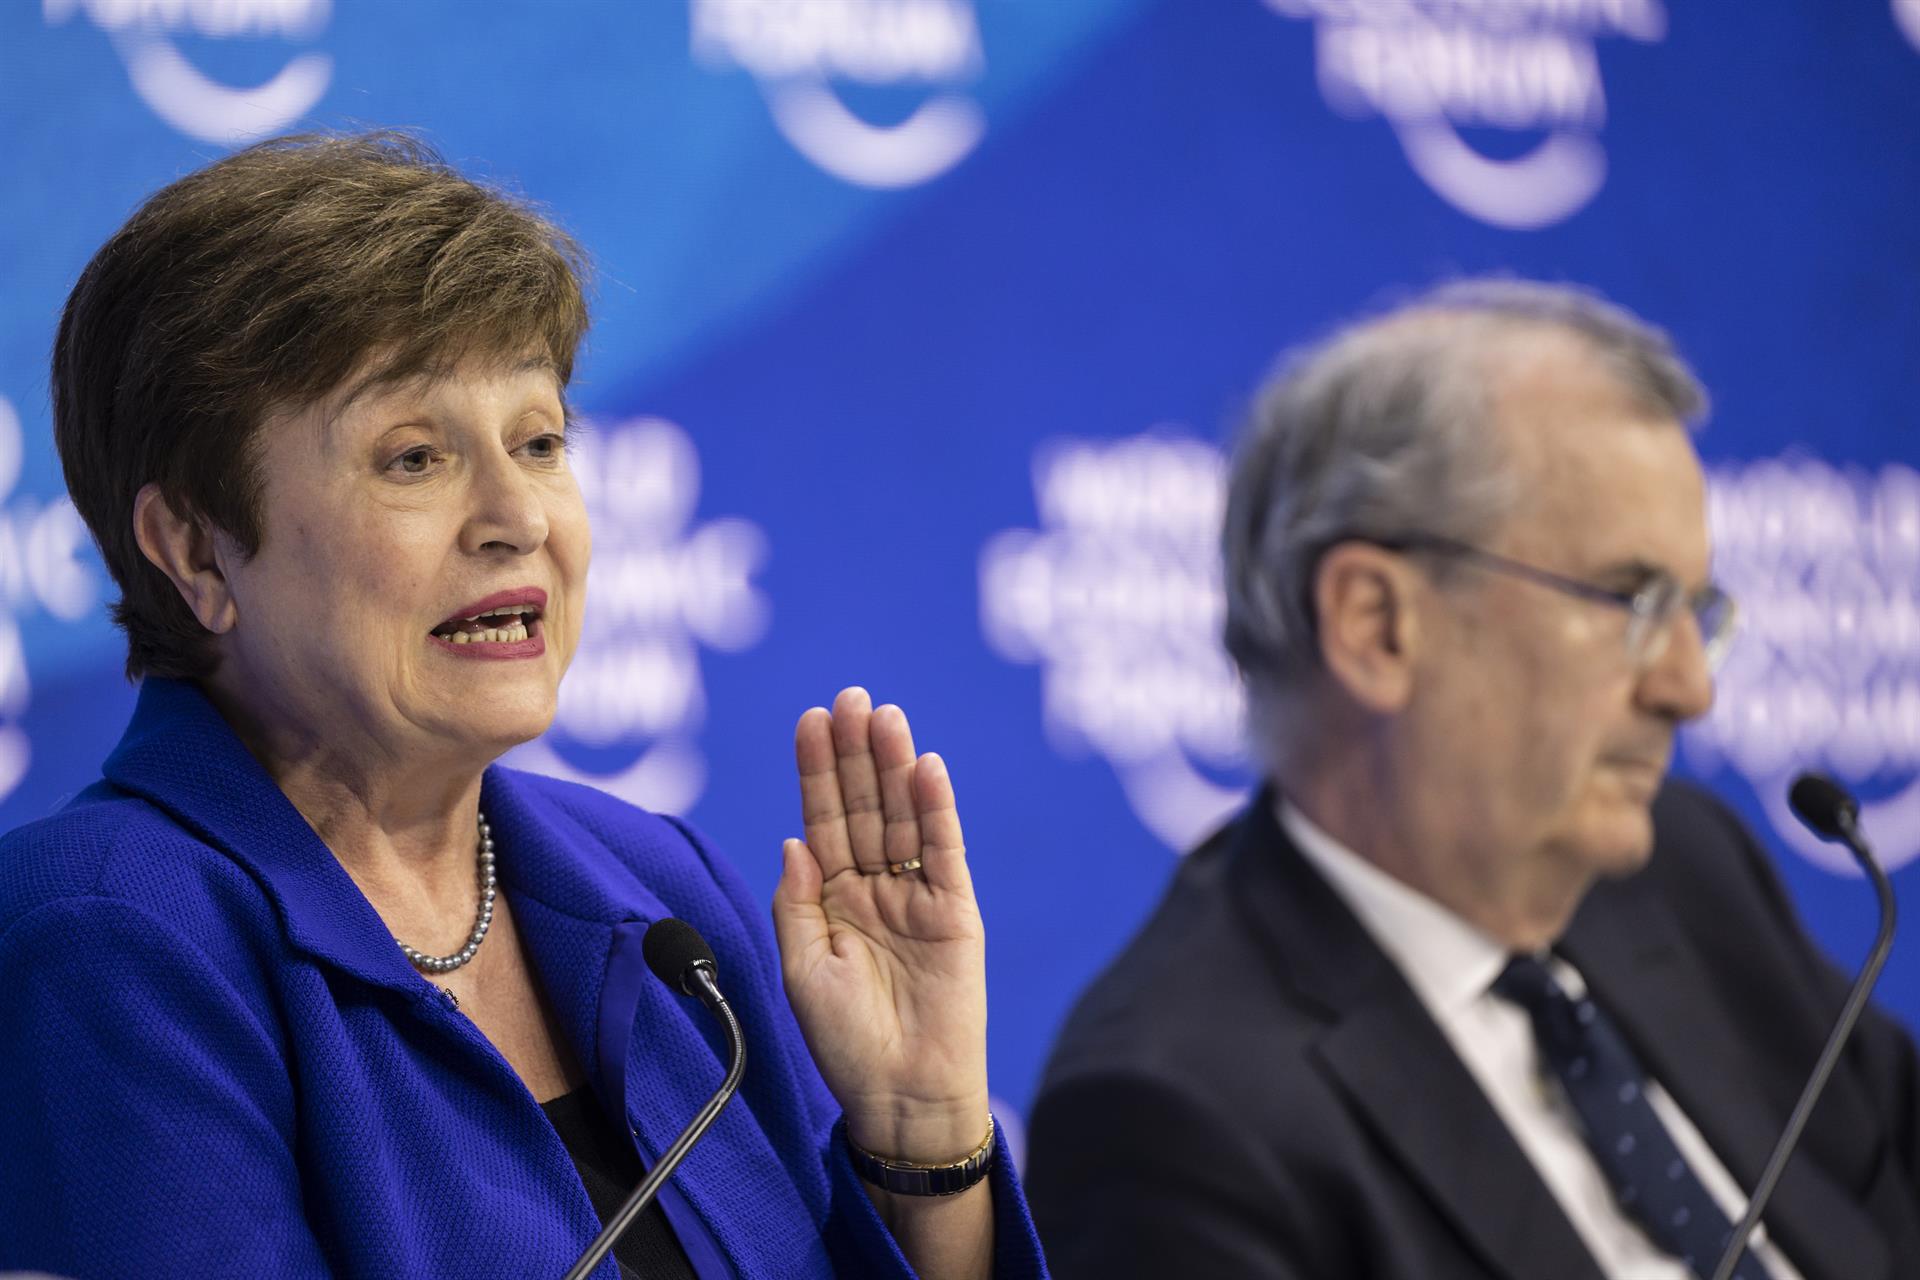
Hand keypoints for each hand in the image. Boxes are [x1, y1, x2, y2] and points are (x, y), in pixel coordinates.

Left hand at [772, 687, 989, 1162]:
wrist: (901, 1095)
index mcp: (831, 898)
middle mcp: (874, 888)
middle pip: (864, 806)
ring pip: (903, 818)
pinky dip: (936, 809)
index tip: (809, 722)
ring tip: (884, 716)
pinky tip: (926, 769)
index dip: (816, 772)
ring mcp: (916, 896)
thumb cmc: (844, 1044)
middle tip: (849, 697)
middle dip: (855, 752)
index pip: (822, 820)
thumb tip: (794, 840)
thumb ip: (798, 904)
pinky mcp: (956, 912)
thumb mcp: (800, 971)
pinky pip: (944, 851)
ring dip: (894, 766)